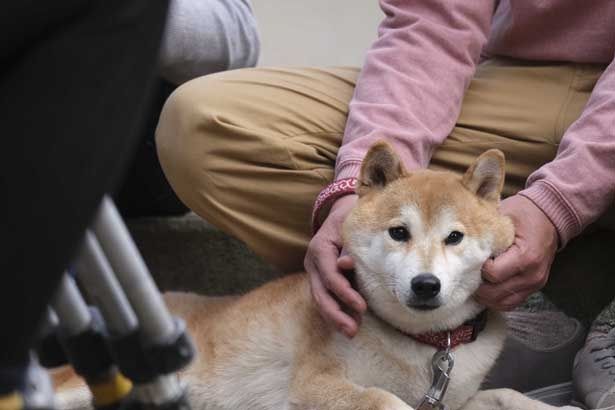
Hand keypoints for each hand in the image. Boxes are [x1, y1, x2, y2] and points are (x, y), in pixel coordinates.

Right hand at [304, 194, 366, 336]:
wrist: (342, 211)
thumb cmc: (350, 217)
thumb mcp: (351, 227)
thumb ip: (348, 247)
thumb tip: (346, 264)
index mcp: (319, 248)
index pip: (329, 276)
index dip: (345, 293)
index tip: (362, 307)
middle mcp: (313, 261)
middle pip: (320, 293)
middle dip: (336, 314)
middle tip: (353, 330)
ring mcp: (314, 271)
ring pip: (320, 298)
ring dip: (335, 317)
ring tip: (351, 332)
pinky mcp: (321, 277)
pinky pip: (325, 297)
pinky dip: (335, 311)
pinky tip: (347, 323)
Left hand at [475, 194, 558, 310]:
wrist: (551, 217)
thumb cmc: (524, 214)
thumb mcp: (504, 215)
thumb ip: (485, 231)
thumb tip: (460, 241)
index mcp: (526, 256)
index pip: (492, 274)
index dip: (477, 268)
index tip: (471, 258)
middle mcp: (532, 274)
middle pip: (495, 293)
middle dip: (478, 286)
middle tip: (466, 273)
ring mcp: (535, 284)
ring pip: (503, 302)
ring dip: (486, 296)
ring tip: (474, 283)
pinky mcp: (534, 288)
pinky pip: (512, 302)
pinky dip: (497, 299)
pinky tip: (486, 289)